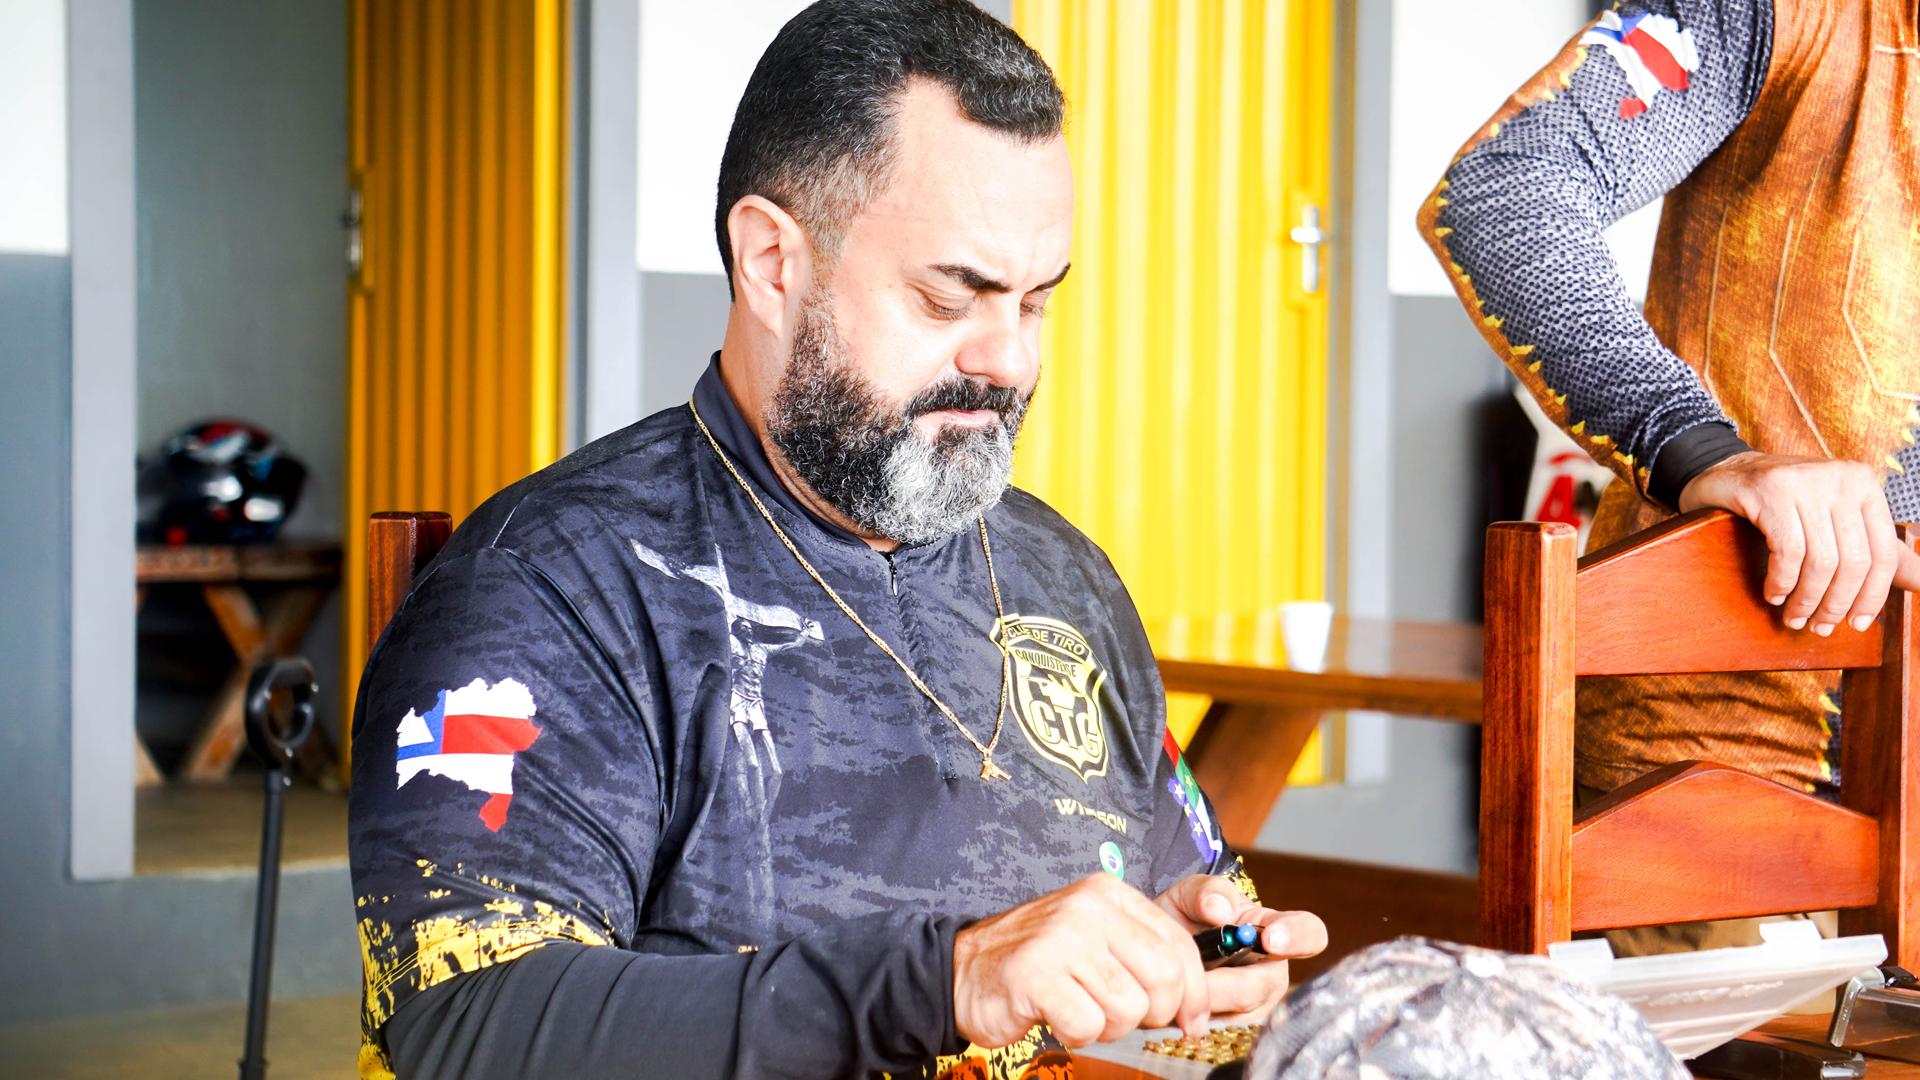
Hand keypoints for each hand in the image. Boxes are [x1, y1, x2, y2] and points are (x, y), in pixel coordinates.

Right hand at [952, 873, 1210, 1048]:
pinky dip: (1077, 1034)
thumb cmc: (1043, 963)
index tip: (1191, 1022)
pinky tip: (1058, 1018)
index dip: (1196, 993)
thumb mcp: (1098, 941)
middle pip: (1164, 978)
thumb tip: (1202, 1005)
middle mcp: (1089, 908)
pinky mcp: (1035, 974)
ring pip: (1128, 1008)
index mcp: (1110, 894)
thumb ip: (1146, 957)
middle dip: (1155, 1014)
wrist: (964, 969)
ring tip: (1081, 1010)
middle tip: (1126, 1018)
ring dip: (1110, 1027)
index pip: (1179, 945)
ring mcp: (1061, 938)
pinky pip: (1088, 1025)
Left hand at [1154, 874, 1326, 1023]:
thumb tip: (1219, 910)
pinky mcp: (1234, 1032)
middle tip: (1193, 976)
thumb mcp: (1192, 893)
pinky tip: (1177, 1005)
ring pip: (1237, 1015)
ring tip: (1177, 985)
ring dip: (1203, 1003)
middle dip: (1224, 984)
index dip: (1296, 938)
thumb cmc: (1188, 916)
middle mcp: (1272, 973)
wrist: (1162, 948)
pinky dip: (1193, 1019)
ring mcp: (1256, 1006)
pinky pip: (1218, 1033)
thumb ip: (1208, 892)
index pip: (1308, 933)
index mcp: (1273, 930)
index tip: (1271, 940)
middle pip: (1262, 987)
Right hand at [1679, 452, 1919, 635]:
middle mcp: (1841, 478)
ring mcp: (1806, 481)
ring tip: (1793, 616)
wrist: (1727, 472)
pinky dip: (1781, 582)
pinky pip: (1787, 552)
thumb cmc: (1784, 503)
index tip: (1856, 623)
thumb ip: (1875, 549)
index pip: (1883, 553)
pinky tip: (1773, 593)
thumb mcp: (1836, 521)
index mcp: (1865, 485)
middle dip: (1836, 604)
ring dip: (1806, 600)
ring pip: (1821, 561)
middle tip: (1819, 626)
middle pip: (1854, 561)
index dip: (1873, 596)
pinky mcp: (1771, 491)